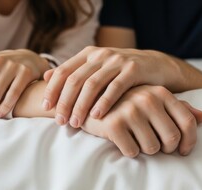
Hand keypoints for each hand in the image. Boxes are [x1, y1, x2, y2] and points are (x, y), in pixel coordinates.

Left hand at [42, 46, 178, 127]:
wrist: (156, 66)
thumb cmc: (121, 73)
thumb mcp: (97, 69)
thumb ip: (74, 72)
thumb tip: (46, 77)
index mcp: (88, 53)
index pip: (63, 71)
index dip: (52, 90)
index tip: (45, 108)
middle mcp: (100, 54)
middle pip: (75, 79)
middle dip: (64, 102)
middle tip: (60, 121)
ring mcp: (117, 61)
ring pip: (92, 84)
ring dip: (81, 105)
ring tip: (76, 123)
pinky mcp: (133, 70)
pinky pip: (115, 88)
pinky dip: (104, 103)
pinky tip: (96, 116)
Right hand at [81, 85, 201, 156]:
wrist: (88, 102)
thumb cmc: (126, 104)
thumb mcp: (153, 101)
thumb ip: (179, 108)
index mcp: (160, 92)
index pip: (188, 122)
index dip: (189, 141)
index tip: (182, 151)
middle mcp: (147, 98)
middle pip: (171, 139)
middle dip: (166, 150)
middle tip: (156, 148)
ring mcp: (130, 110)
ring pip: (152, 148)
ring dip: (145, 150)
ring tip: (135, 140)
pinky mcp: (114, 124)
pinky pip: (132, 152)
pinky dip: (129, 151)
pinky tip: (122, 141)